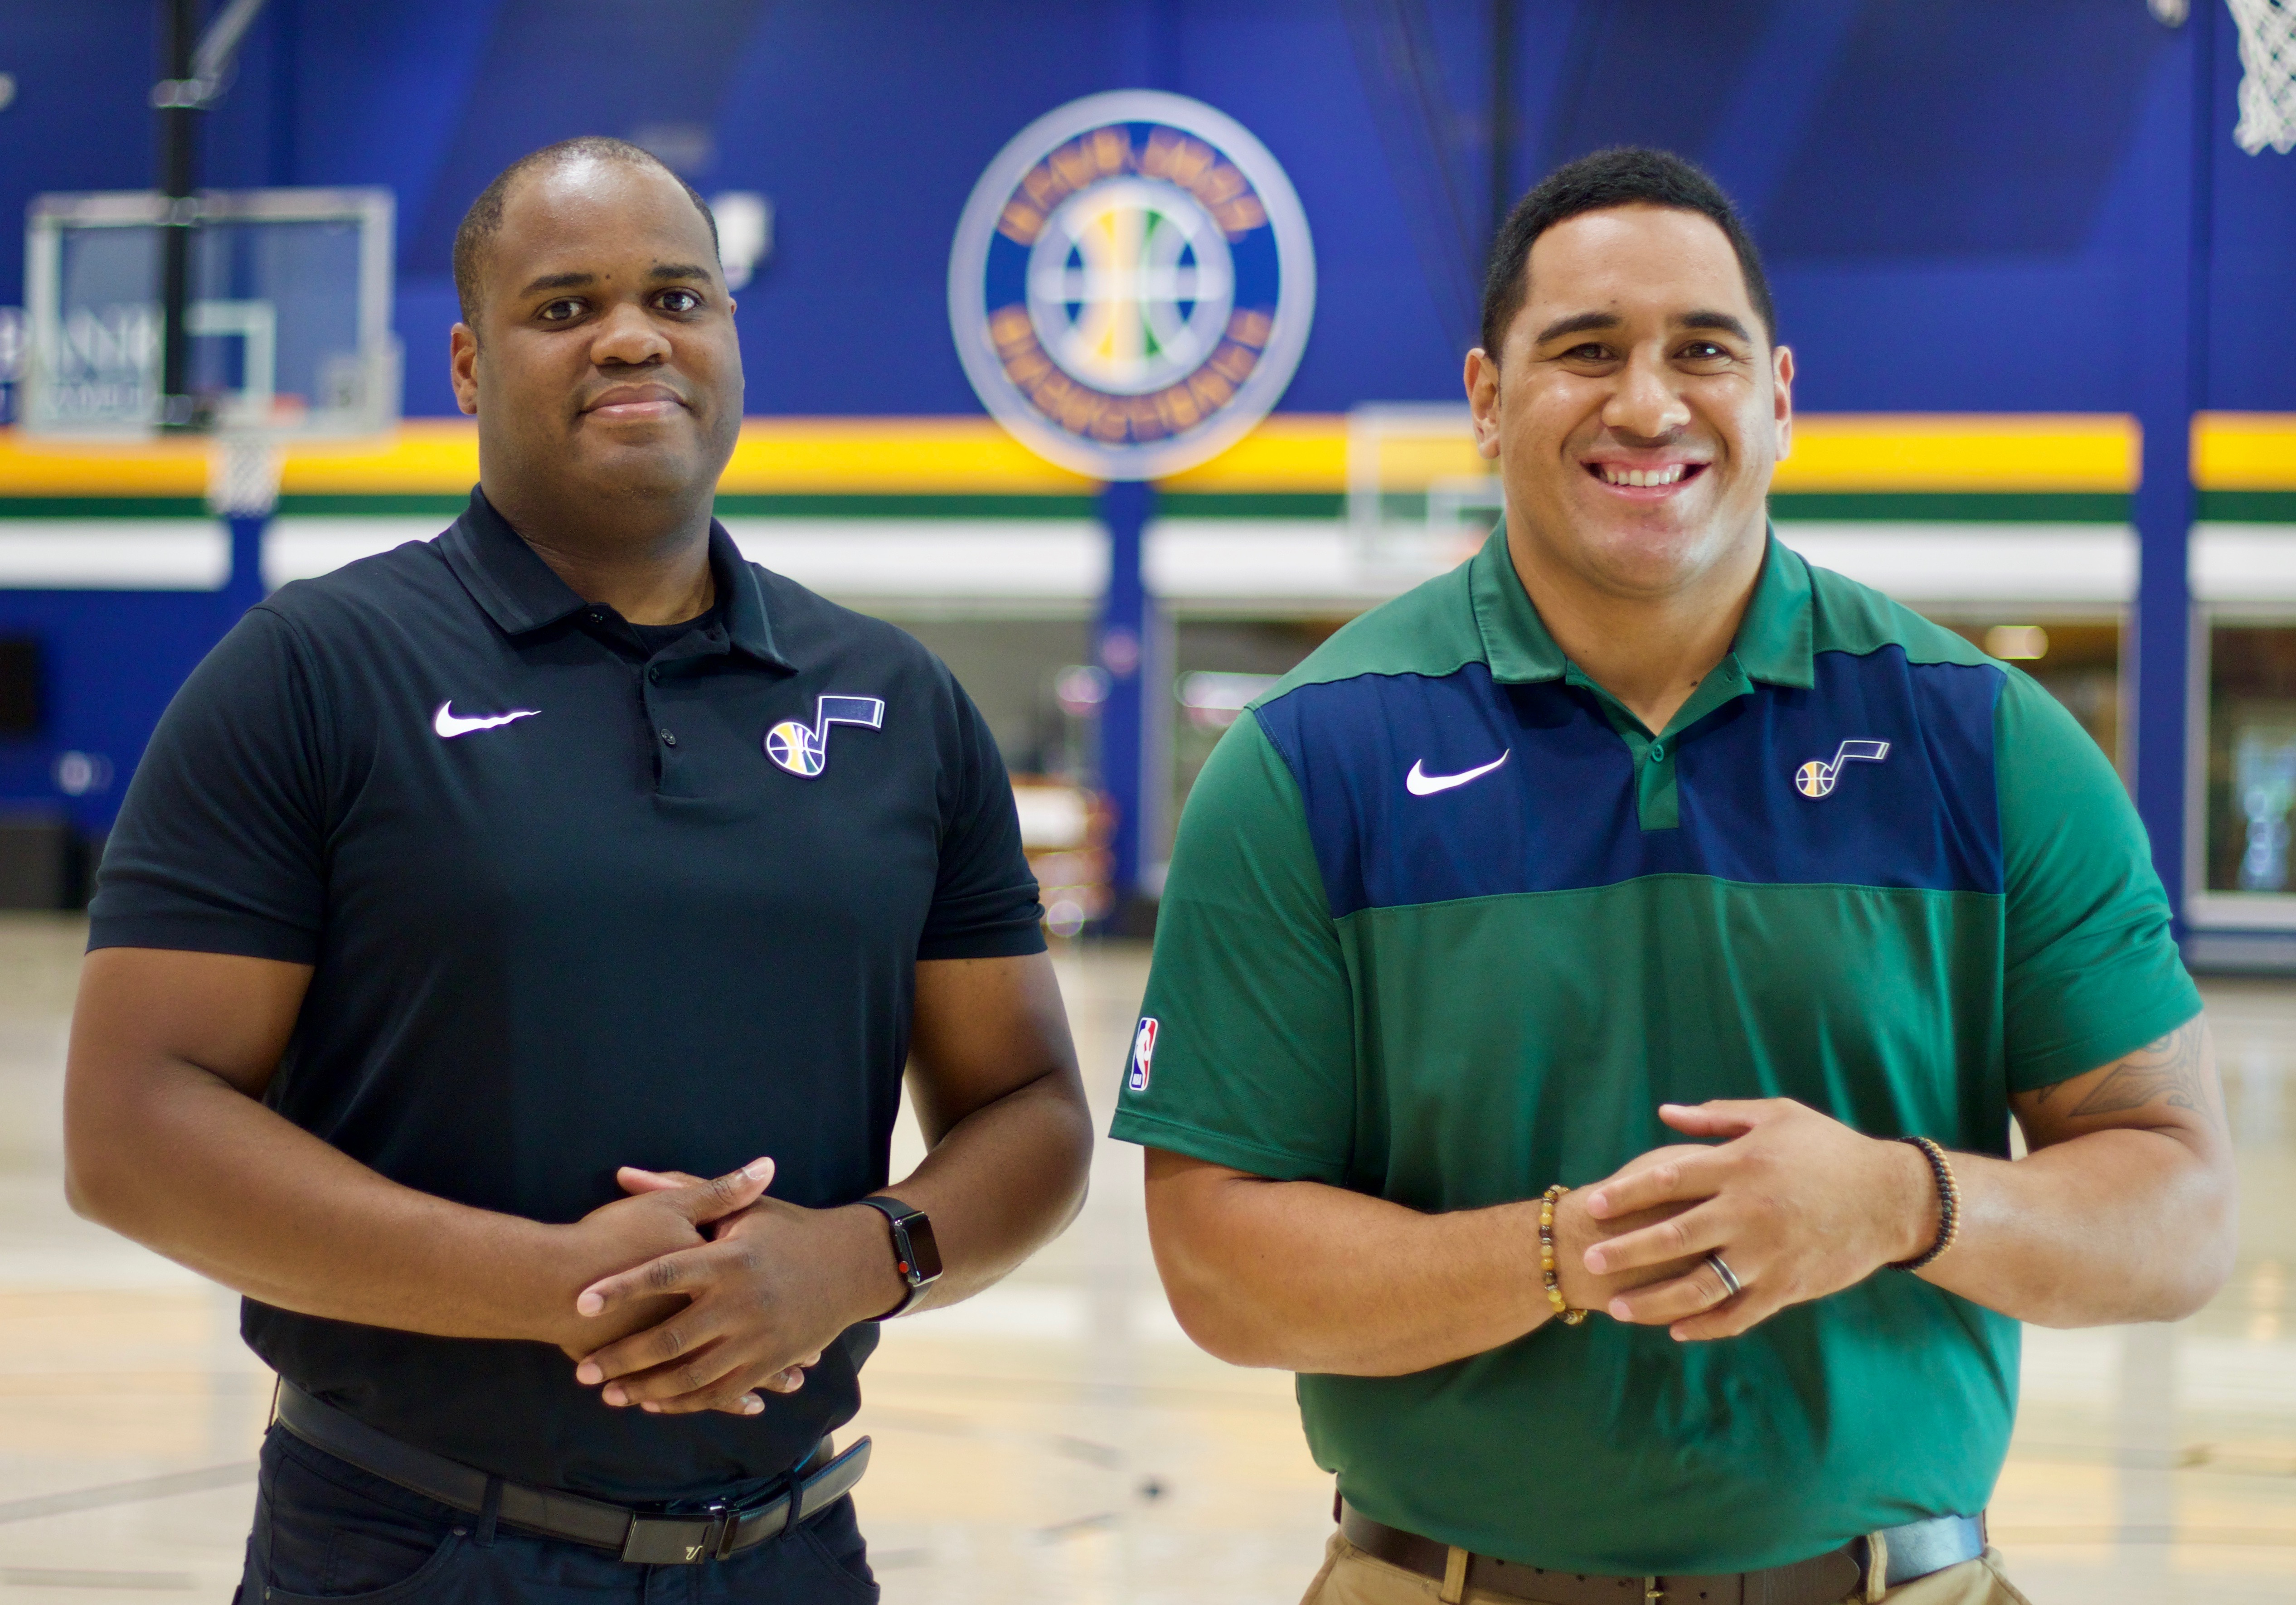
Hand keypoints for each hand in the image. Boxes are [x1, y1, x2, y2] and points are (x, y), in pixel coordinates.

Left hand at [570, 1176, 904, 1416]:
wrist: (852, 1265)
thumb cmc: (789, 1231)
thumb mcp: (743, 1210)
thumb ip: (684, 1192)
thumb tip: (625, 1172)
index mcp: (730, 1258)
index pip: (664, 1273)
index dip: (621, 1288)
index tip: (581, 1301)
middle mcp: (743, 1302)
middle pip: (671, 1338)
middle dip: (623, 1357)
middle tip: (583, 1370)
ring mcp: (757, 1338)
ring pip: (692, 1376)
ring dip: (646, 1389)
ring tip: (608, 1393)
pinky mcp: (769, 1363)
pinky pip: (720, 1392)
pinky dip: (685, 1402)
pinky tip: (654, 1403)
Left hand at [1577, 1100, 1933, 1340]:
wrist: (1891, 1198)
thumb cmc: (1829, 1149)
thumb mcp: (1775, 1116)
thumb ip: (1716, 1116)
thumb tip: (1664, 1112)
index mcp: (1741, 1166)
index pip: (1667, 1179)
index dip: (1627, 1193)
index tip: (1598, 1203)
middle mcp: (1749, 1212)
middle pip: (1672, 1236)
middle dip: (1625, 1251)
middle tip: (1589, 1260)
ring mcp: (1768, 1255)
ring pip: (1699, 1287)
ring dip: (1653, 1301)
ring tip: (1618, 1308)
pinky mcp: (1788, 1287)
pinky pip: (1738, 1314)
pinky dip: (1704, 1327)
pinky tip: (1675, 1331)